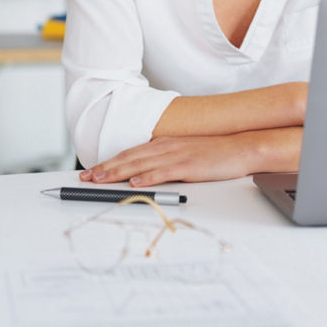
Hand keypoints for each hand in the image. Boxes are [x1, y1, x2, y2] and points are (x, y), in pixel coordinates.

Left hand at [80, 135, 254, 186]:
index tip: (91, 172)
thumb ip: (163, 161)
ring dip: (118, 172)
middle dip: (105, 168)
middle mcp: (165, 147)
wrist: (241, 147)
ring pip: (140, 164)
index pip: (129, 154)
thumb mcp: (184, 153)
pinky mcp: (188, 166)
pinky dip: (147, 177)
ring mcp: (176, 155)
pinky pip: (163, 172)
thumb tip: (141, 175)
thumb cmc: (214, 154)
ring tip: (100, 180)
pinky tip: (135, 182)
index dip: (108, 163)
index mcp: (163, 144)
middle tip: (86, 178)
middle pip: (129, 158)